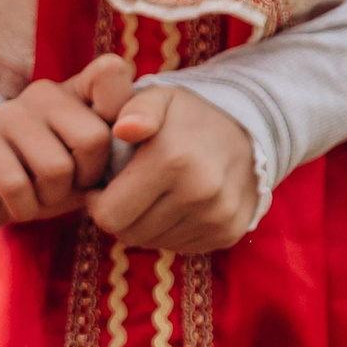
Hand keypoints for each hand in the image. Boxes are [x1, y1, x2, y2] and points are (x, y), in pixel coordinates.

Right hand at [0, 54, 133, 228]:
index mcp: (75, 91)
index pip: (111, 73)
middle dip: (85, 179)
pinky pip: (18, 186)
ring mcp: (6, 113)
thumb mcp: (88, 165)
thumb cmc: (46, 179)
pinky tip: (16, 202)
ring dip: (51, 198)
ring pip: (56, 169)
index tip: (116, 145)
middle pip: (94, 139)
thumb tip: (134, 133)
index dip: (125, 111)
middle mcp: (42, 93)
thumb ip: (116, 148)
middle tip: (65, 185)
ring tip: (37, 193)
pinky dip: (24, 208)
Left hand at [85, 85, 259, 254]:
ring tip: (151, 196)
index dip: (96, 202)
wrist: (250, 133)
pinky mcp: (228, 234)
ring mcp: (217, 218)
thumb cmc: (189, 118)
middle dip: (119, 215)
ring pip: (153, 243)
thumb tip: (124, 128)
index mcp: (173, 160)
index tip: (101, 185)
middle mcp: (199, 194)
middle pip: (129, 234)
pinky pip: (180, 247)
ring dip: (144, 224)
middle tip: (124, 192)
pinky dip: (170, 231)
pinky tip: (175, 206)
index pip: (109, 215)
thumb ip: (136, 108)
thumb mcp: (160, 99)